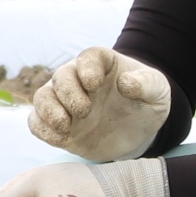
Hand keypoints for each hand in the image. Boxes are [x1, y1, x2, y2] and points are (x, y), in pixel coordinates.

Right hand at [28, 47, 171, 161]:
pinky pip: (37, 123)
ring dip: (48, 111)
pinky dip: (42, 130)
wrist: (139, 131)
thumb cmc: (147, 103)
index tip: (94, 84)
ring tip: (66, 126)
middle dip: (68, 94)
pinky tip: (62, 139)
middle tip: (84, 112)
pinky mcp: (59, 126)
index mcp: (103, 65)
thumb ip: (146, 84)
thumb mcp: (158, 90)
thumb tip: (125, 84)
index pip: (88, 58)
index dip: (87, 68)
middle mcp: (79, 80)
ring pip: (42, 98)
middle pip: (60, 77)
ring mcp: (66, 103)